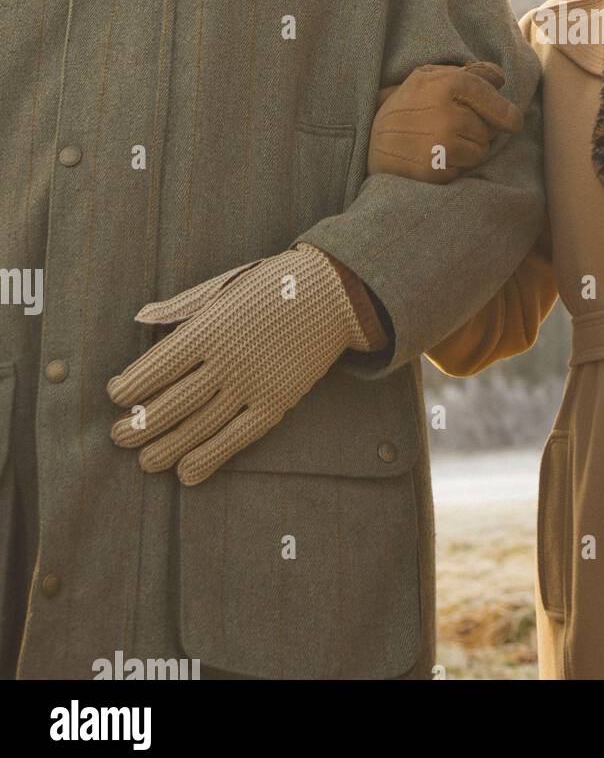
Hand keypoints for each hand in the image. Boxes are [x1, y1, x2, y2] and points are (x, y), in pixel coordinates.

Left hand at [107, 244, 370, 484]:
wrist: (333, 292)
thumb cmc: (274, 284)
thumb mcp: (224, 286)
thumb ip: (181, 306)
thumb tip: (141, 317)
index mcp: (209, 326)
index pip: (157, 366)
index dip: (132, 386)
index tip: (117, 396)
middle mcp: (227, 358)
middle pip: (172, 402)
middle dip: (140, 425)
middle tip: (120, 437)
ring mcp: (253, 383)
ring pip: (200, 425)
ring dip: (167, 447)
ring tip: (146, 461)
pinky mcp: (277, 400)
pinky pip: (238, 436)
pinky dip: (210, 457)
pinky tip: (187, 472)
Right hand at [368, 60, 522, 183]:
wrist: (371, 138)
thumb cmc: (408, 103)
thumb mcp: (431, 76)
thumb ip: (469, 73)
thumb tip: (500, 79)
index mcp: (449, 85)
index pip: (498, 106)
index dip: (508, 115)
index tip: (512, 121)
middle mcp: (448, 116)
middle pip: (490, 130)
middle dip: (480, 129)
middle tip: (455, 126)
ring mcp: (441, 146)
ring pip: (481, 152)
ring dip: (470, 149)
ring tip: (444, 140)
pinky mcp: (435, 171)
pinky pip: (464, 170)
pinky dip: (455, 165)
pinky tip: (435, 155)